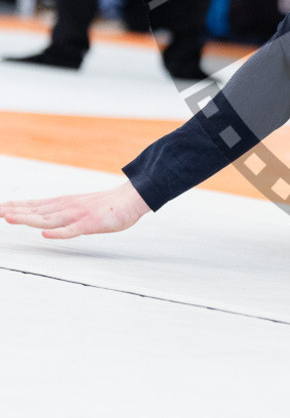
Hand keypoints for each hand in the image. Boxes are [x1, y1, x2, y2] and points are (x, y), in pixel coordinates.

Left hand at [0, 181, 150, 238]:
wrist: (133, 197)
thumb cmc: (109, 204)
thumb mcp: (82, 207)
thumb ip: (64, 213)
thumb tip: (46, 224)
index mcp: (66, 203)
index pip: (36, 205)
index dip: (17, 207)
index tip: (1, 207)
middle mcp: (69, 207)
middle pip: (37, 211)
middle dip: (15, 211)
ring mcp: (79, 215)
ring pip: (49, 219)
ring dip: (28, 219)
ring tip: (10, 218)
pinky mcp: (91, 223)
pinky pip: (73, 230)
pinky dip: (59, 232)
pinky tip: (47, 234)